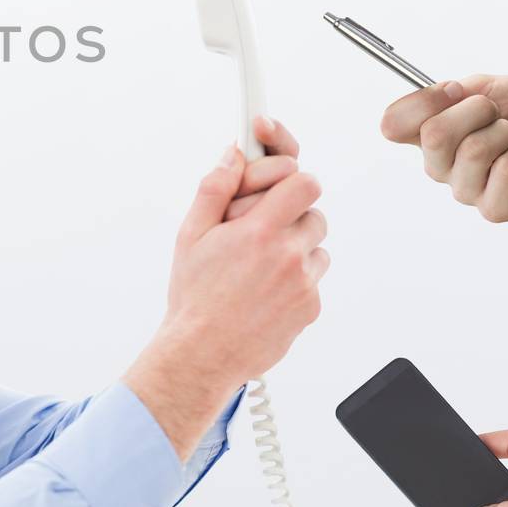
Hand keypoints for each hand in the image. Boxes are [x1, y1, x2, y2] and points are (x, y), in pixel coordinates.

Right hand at [127, 118, 327, 456]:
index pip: (302, 180)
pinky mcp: (311, 307)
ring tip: (259, 260)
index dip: (290, 174)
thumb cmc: (194, 295)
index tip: (278, 173)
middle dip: (290, 208)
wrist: (204, 353)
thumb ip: (215, 188)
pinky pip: (315, 275)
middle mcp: (287, 254)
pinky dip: (296, 275)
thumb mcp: (191, 233)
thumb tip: (233, 154)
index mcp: (258, 231)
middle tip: (261, 221)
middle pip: (313, 208)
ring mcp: (304, 282)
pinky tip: (264, 286)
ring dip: (295, 242)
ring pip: (316, 242)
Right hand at [380, 77, 507, 222]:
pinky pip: (504, 171)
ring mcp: (466, 190)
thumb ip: (447, 92)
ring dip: (504, 132)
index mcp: (425, 137)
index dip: (424, 101)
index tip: (456, 89)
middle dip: (477, 110)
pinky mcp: (496, 209)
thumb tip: (438, 96)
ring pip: (474, 151)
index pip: (392, 124)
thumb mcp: (480, 86)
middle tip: (495, 113)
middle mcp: (439, 167)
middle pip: (434, 135)